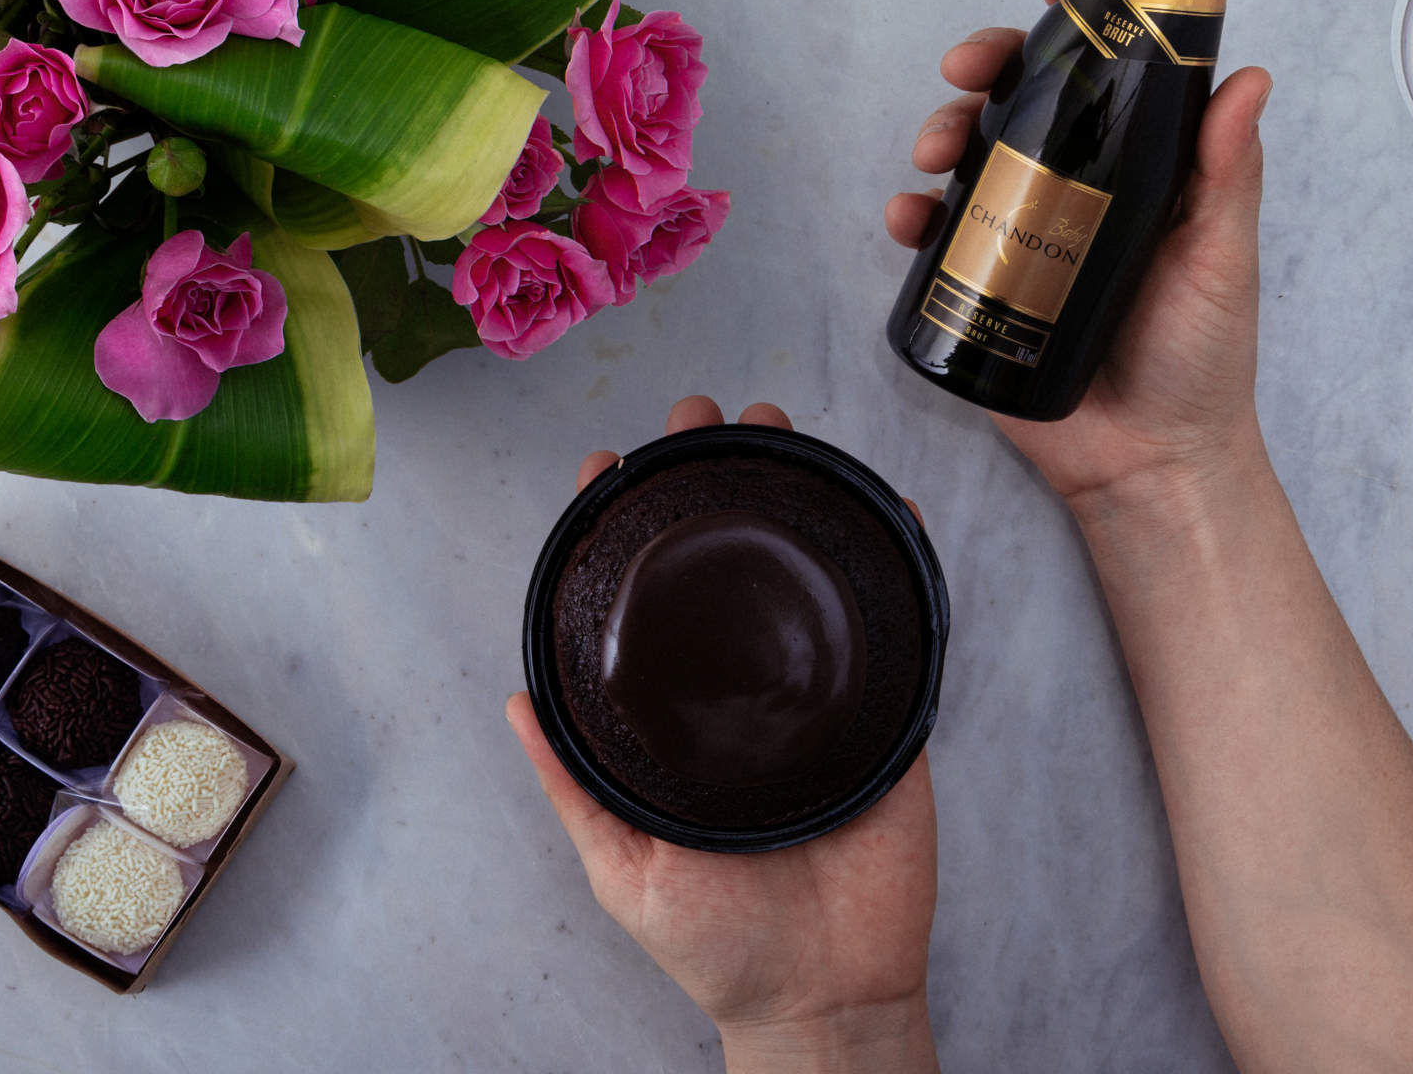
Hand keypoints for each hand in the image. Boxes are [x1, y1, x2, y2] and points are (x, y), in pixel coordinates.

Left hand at [508, 395, 939, 1072]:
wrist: (823, 996)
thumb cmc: (717, 944)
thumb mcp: (623, 866)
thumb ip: (576, 786)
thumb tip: (514, 702)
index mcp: (675, 713)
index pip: (641, 598)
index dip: (621, 526)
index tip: (605, 463)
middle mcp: (739, 687)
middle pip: (723, 560)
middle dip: (711, 477)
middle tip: (702, 416)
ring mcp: (815, 692)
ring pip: (803, 571)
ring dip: (793, 492)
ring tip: (780, 429)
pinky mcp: (885, 711)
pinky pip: (897, 624)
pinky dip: (899, 559)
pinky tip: (889, 507)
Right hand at [885, 0, 1274, 513]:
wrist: (1147, 463)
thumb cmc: (1199, 360)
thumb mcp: (1222, 259)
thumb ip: (1227, 175)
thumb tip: (1250, 78)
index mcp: (1137, 166)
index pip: (1107, 71)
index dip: (1078, 11)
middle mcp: (1076, 186)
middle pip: (1022, 98)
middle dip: (986, 65)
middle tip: (969, 66)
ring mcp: (1022, 233)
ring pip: (969, 154)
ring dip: (941, 130)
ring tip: (936, 149)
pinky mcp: (981, 286)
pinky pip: (935, 239)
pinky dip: (911, 217)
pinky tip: (907, 217)